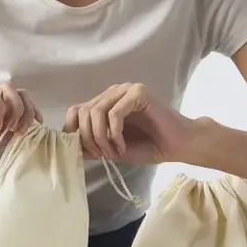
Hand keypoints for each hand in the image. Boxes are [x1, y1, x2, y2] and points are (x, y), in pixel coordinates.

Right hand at [0, 80, 41, 183]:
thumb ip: (0, 142)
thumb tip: (20, 133)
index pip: (22, 108)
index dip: (33, 116)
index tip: (34, 134)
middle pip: (19, 94)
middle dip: (28, 109)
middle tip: (23, 130)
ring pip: (7, 88)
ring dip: (16, 106)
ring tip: (10, 127)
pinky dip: (0, 106)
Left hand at [64, 83, 196, 165]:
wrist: (177, 146)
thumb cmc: (148, 147)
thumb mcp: (112, 149)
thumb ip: (92, 145)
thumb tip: (69, 147)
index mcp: (105, 103)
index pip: (75, 111)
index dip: (74, 132)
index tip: (86, 152)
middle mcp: (112, 93)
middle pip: (83, 112)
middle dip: (89, 139)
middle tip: (102, 156)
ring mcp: (126, 90)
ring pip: (96, 112)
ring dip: (101, 138)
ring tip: (114, 152)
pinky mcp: (138, 93)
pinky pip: (114, 113)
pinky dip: (114, 134)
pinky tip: (122, 146)